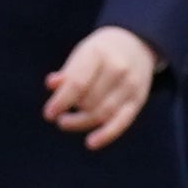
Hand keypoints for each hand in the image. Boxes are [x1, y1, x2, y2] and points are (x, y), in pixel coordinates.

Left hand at [43, 25, 161, 146]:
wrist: (136, 44)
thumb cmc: (100, 52)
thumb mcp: (82, 53)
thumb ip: (68, 71)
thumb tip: (52, 85)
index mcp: (99, 53)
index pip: (78, 83)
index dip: (61, 101)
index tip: (48, 114)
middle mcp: (118, 68)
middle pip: (89, 100)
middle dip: (73, 109)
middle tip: (61, 112)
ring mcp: (130, 85)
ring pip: (103, 113)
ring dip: (81, 122)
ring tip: (65, 122)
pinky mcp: (138, 100)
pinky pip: (122, 122)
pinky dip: (106, 134)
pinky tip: (91, 143)